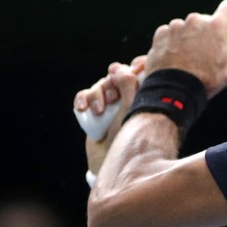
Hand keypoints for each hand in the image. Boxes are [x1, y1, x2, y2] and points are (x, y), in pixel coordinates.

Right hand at [74, 56, 144, 173]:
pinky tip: (83, 108)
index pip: (141, 70)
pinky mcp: (95, 110)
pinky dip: (83, 98)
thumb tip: (117, 67)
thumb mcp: (132, 108)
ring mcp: (111, 102)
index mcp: (144, 94)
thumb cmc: (129, 136)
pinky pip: (85, 94)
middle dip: (112, 83)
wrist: (111, 162)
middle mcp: (128, 96)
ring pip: (101, 83)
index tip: (135, 67)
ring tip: (99, 111)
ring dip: (97, 94)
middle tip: (113, 99)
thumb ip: (128, 84)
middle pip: (118, 74)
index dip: (138, 65)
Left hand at [145, 0, 226, 97]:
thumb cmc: (204, 82)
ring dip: (189, 38)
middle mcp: (196, 21)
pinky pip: (172, 33)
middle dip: (207, 33)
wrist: (173, 92)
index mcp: (217, 27)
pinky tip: (176, 58)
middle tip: (205, 52)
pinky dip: (174, 42)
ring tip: (188, 58)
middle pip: (206, 20)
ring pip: (188, 27)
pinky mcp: (162, 33)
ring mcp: (177, 26)